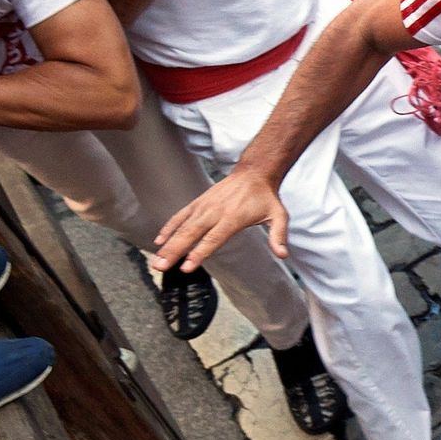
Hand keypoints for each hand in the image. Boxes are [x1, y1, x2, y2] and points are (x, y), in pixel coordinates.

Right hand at [154, 168, 289, 271]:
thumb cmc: (265, 197)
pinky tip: (159, 241)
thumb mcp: (278, 216)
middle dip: (175, 251)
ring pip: (183, 226)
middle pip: (192, 234)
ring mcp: (204, 206)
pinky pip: (181, 215)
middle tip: (161, 267)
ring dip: (168, 244)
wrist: (254, 172)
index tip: (187, 267)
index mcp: (233, 217)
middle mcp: (215, 211)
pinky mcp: (199, 202)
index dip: (199, 253)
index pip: (213, 238)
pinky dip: (169, 227)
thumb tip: (283, 254)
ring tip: (156, 260)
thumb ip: (279, 236)